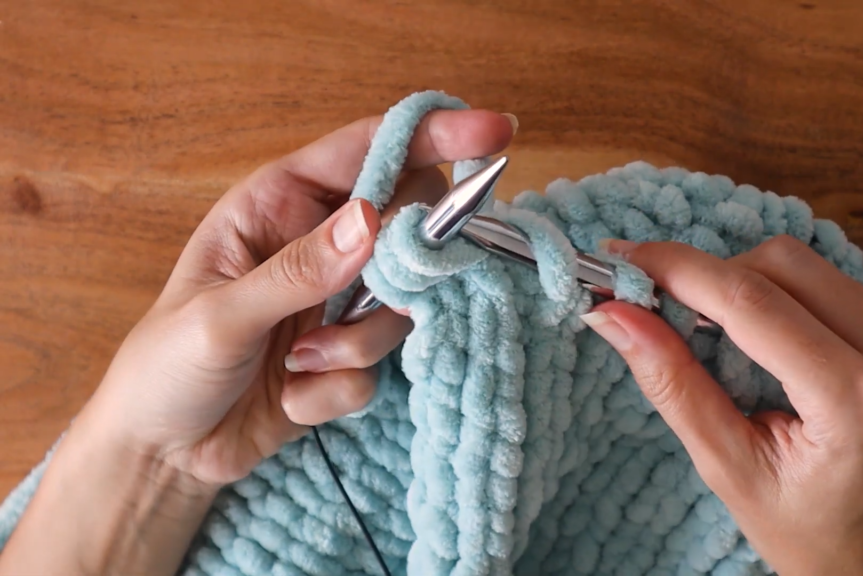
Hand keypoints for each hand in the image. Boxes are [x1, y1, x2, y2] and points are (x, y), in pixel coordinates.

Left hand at [85, 109, 514, 486]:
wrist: (166, 454)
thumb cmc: (166, 366)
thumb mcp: (220, 315)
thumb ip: (298, 269)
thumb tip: (373, 220)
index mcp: (279, 204)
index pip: (369, 150)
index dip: (434, 134)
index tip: (495, 131)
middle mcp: (319, 243)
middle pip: (409, 224)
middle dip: (398, 269)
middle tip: (365, 298)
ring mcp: (339, 299)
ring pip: (402, 305)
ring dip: (355, 344)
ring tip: (299, 362)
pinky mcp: (350, 353)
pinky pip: (382, 363)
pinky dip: (339, 386)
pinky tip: (292, 396)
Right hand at [583, 237, 862, 575]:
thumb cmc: (818, 541)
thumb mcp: (731, 471)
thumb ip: (673, 384)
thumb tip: (613, 315)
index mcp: (857, 401)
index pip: (751, 301)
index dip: (677, 269)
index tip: (622, 260)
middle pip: (782, 264)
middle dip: (712, 276)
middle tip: (663, 307)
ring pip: (811, 266)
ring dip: (749, 285)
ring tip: (718, 336)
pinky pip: (840, 286)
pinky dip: (789, 300)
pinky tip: (771, 346)